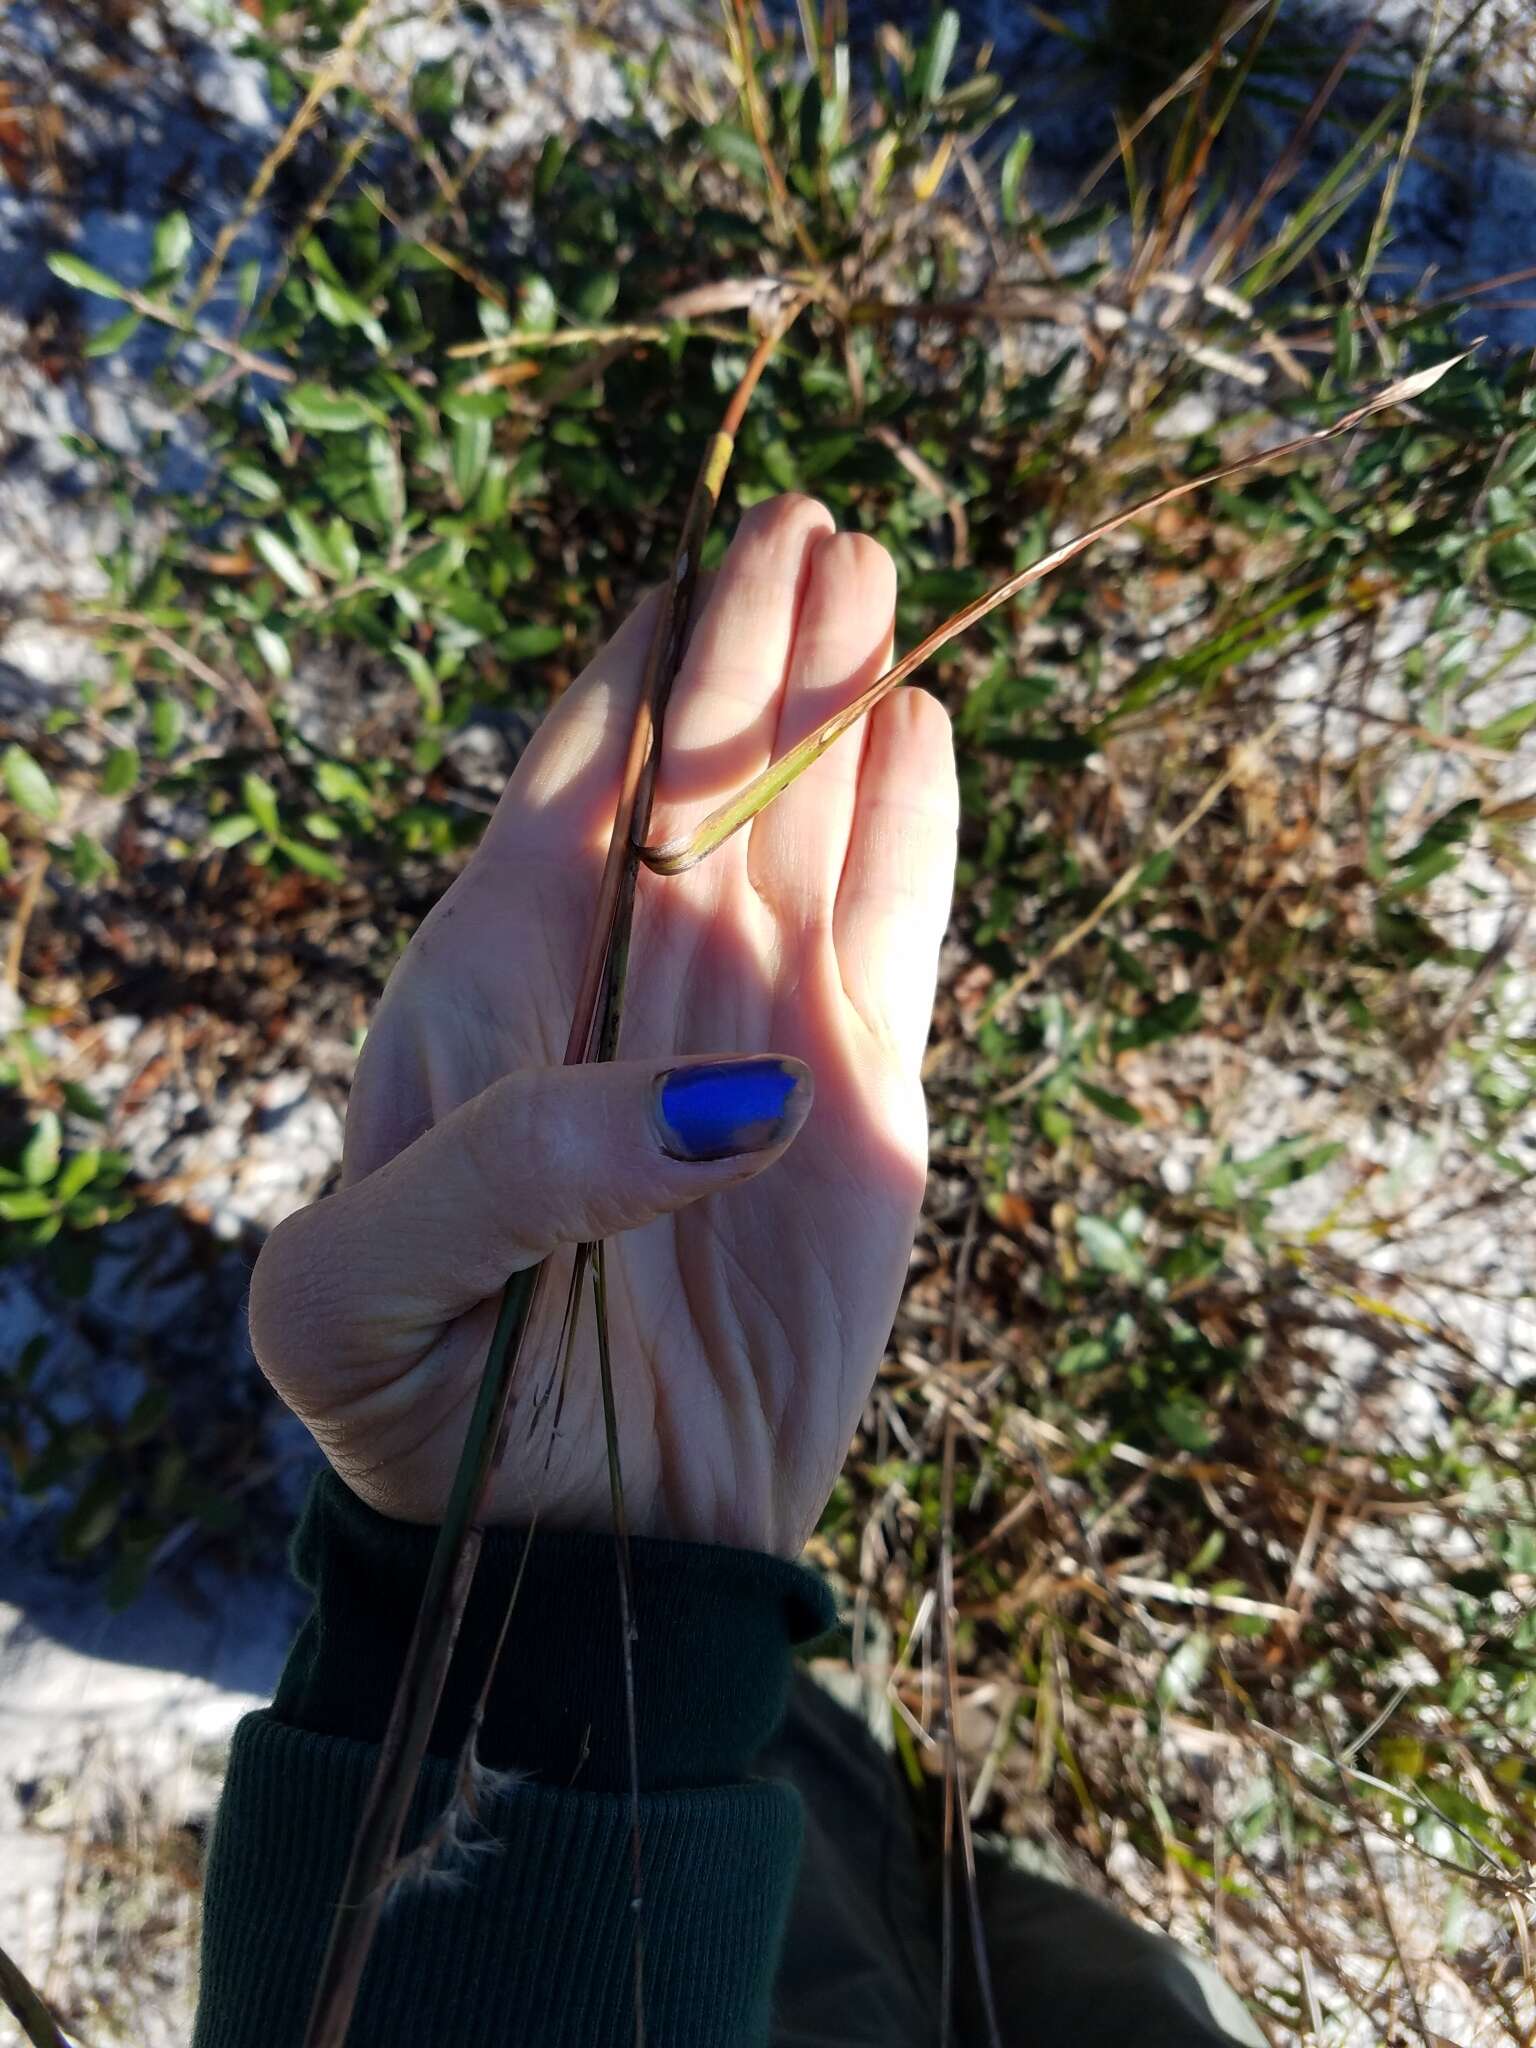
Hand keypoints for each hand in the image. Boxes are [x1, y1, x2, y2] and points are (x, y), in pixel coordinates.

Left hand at [249, 495, 957, 1553]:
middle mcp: (627, 989)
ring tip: (873, 580)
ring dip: (836, 706)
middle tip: (811, 521)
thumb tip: (725, 1094)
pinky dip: (915, 839)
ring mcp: (751, 1040)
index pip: (563, 796)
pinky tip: (925, 735)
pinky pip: (893, 943)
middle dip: (749, 650)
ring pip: (803, 831)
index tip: (682, 570)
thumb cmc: (429, 1417)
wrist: (575, 1554)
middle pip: (698, 780)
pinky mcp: (857, 1110)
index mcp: (490, 997)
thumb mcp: (366, 1301)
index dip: (626, 681)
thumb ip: (505, 1176)